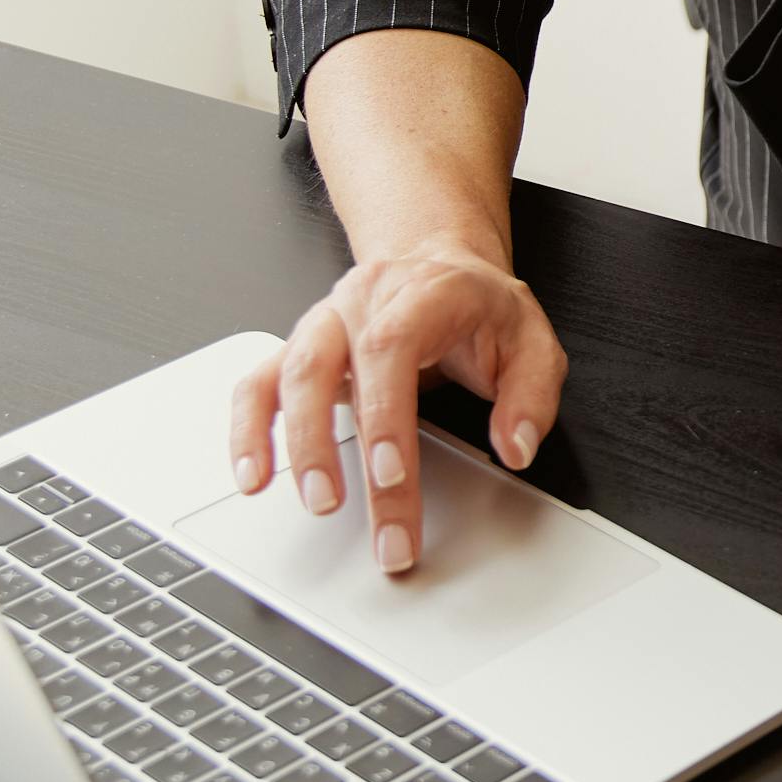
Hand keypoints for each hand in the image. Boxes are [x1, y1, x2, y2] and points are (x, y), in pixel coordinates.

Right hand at [226, 242, 567, 573]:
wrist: (440, 268)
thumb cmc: (482, 307)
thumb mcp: (532, 339)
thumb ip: (531, 395)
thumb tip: (516, 447)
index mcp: (424, 293)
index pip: (391, 347)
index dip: (385, 413)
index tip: (390, 476)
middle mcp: (364, 301)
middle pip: (331, 370)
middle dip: (339, 449)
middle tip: (365, 514)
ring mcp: (324, 323)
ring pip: (290, 376)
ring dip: (296, 445)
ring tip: (316, 501)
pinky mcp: (299, 349)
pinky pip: (258, 385)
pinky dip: (249, 431)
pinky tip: (255, 474)